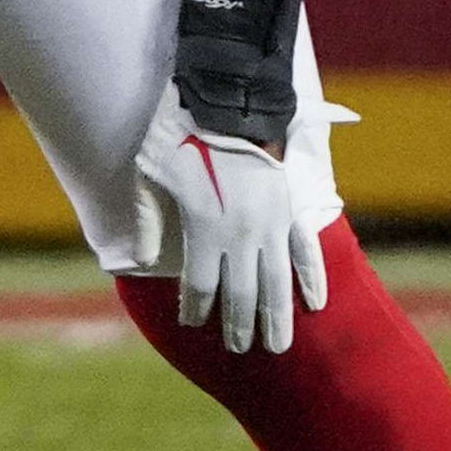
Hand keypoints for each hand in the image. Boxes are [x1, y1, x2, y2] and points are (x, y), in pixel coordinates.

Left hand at [132, 88, 325, 352]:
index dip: (196, 308)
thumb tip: (136, 263)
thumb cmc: (176, 136)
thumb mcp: (148, 176)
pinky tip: (313, 304)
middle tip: (239, 350)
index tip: (193, 324)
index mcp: (204, 228)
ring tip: (278, 347)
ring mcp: (271, 223)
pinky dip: (311, 278)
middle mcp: (240, 233)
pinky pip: (306, 252)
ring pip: (276, 282)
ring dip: (276, 317)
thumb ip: (146, 222)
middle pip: (241, 293)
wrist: (224, 100)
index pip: (201, 284)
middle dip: (238, 325)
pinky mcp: (291, 209)